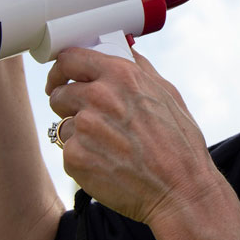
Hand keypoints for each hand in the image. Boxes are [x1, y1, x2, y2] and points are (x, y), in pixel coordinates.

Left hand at [45, 48, 223, 225]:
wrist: (181, 190)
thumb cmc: (180, 144)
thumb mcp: (168, 94)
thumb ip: (141, 69)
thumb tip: (125, 50)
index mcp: (121, 75)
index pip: (70, 58)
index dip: (63, 70)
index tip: (62, 78)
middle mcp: (99, 96)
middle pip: (59, 92)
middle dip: (67, 103)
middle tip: (84, 116)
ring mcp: (85, 127)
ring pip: (64, 124)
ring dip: (79, 134)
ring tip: (108, 147)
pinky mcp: (75, 157)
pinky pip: (68, 151)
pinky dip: (83, 158)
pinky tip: (108, 165)